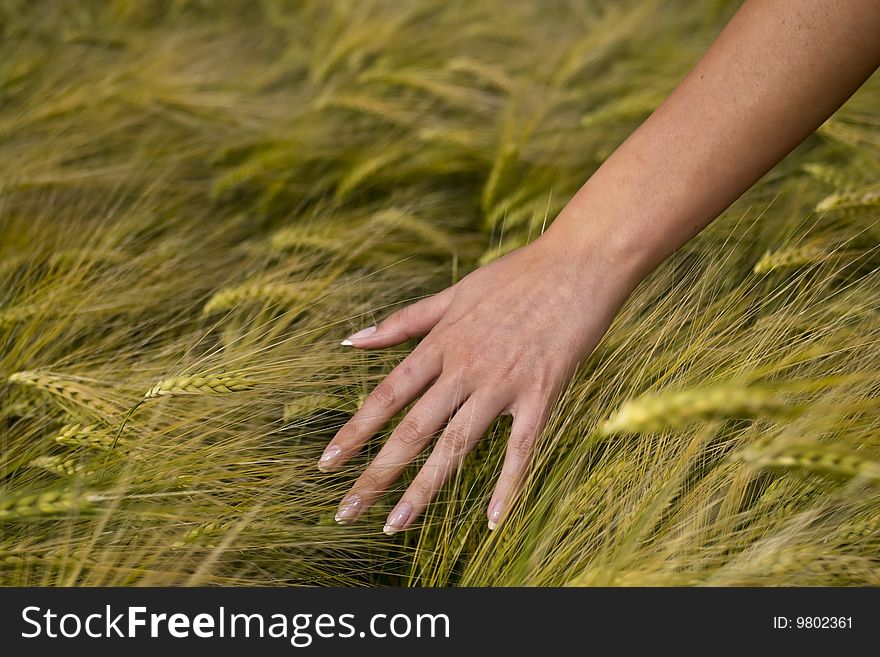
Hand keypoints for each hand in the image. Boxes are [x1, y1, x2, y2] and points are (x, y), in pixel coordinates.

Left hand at [319, 227, 636, 532]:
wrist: (580, 263)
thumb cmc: (517, 275)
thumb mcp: (454, 293)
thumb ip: (404, 321)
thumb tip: (352, 340)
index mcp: (442, 343)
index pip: (387, 395)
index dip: (355, 431)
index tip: (327, 463)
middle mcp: (464, 367)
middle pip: (412, 429)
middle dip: (376, 473)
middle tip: (346, 512)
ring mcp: (503, 384)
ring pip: (456, 445)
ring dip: (423, 488)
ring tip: (396, 524)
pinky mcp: (542, 394)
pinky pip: (521, 449)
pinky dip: (507, 485)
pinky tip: (493, 520)